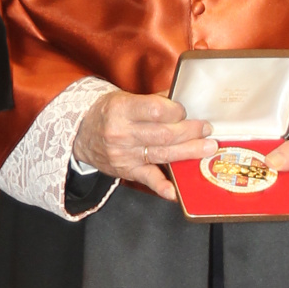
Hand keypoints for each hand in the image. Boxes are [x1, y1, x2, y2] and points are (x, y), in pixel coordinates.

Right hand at [71, 90, 218, 199]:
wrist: (80, 133)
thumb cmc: (108, 112)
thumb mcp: (125, 98)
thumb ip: (154, 100)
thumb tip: (184, 97)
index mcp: (122, 110)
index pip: (156, 110)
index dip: (177, 111)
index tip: (186, 110)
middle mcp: (122, 133)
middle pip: (165, 134)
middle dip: (191, 131)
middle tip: (207, 129)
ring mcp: (125, 155)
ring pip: (163, 154)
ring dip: (189, 152)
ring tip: (208, 147)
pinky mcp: (127, 171)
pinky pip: (148, 179)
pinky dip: (163, 187)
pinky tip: (177, 191)